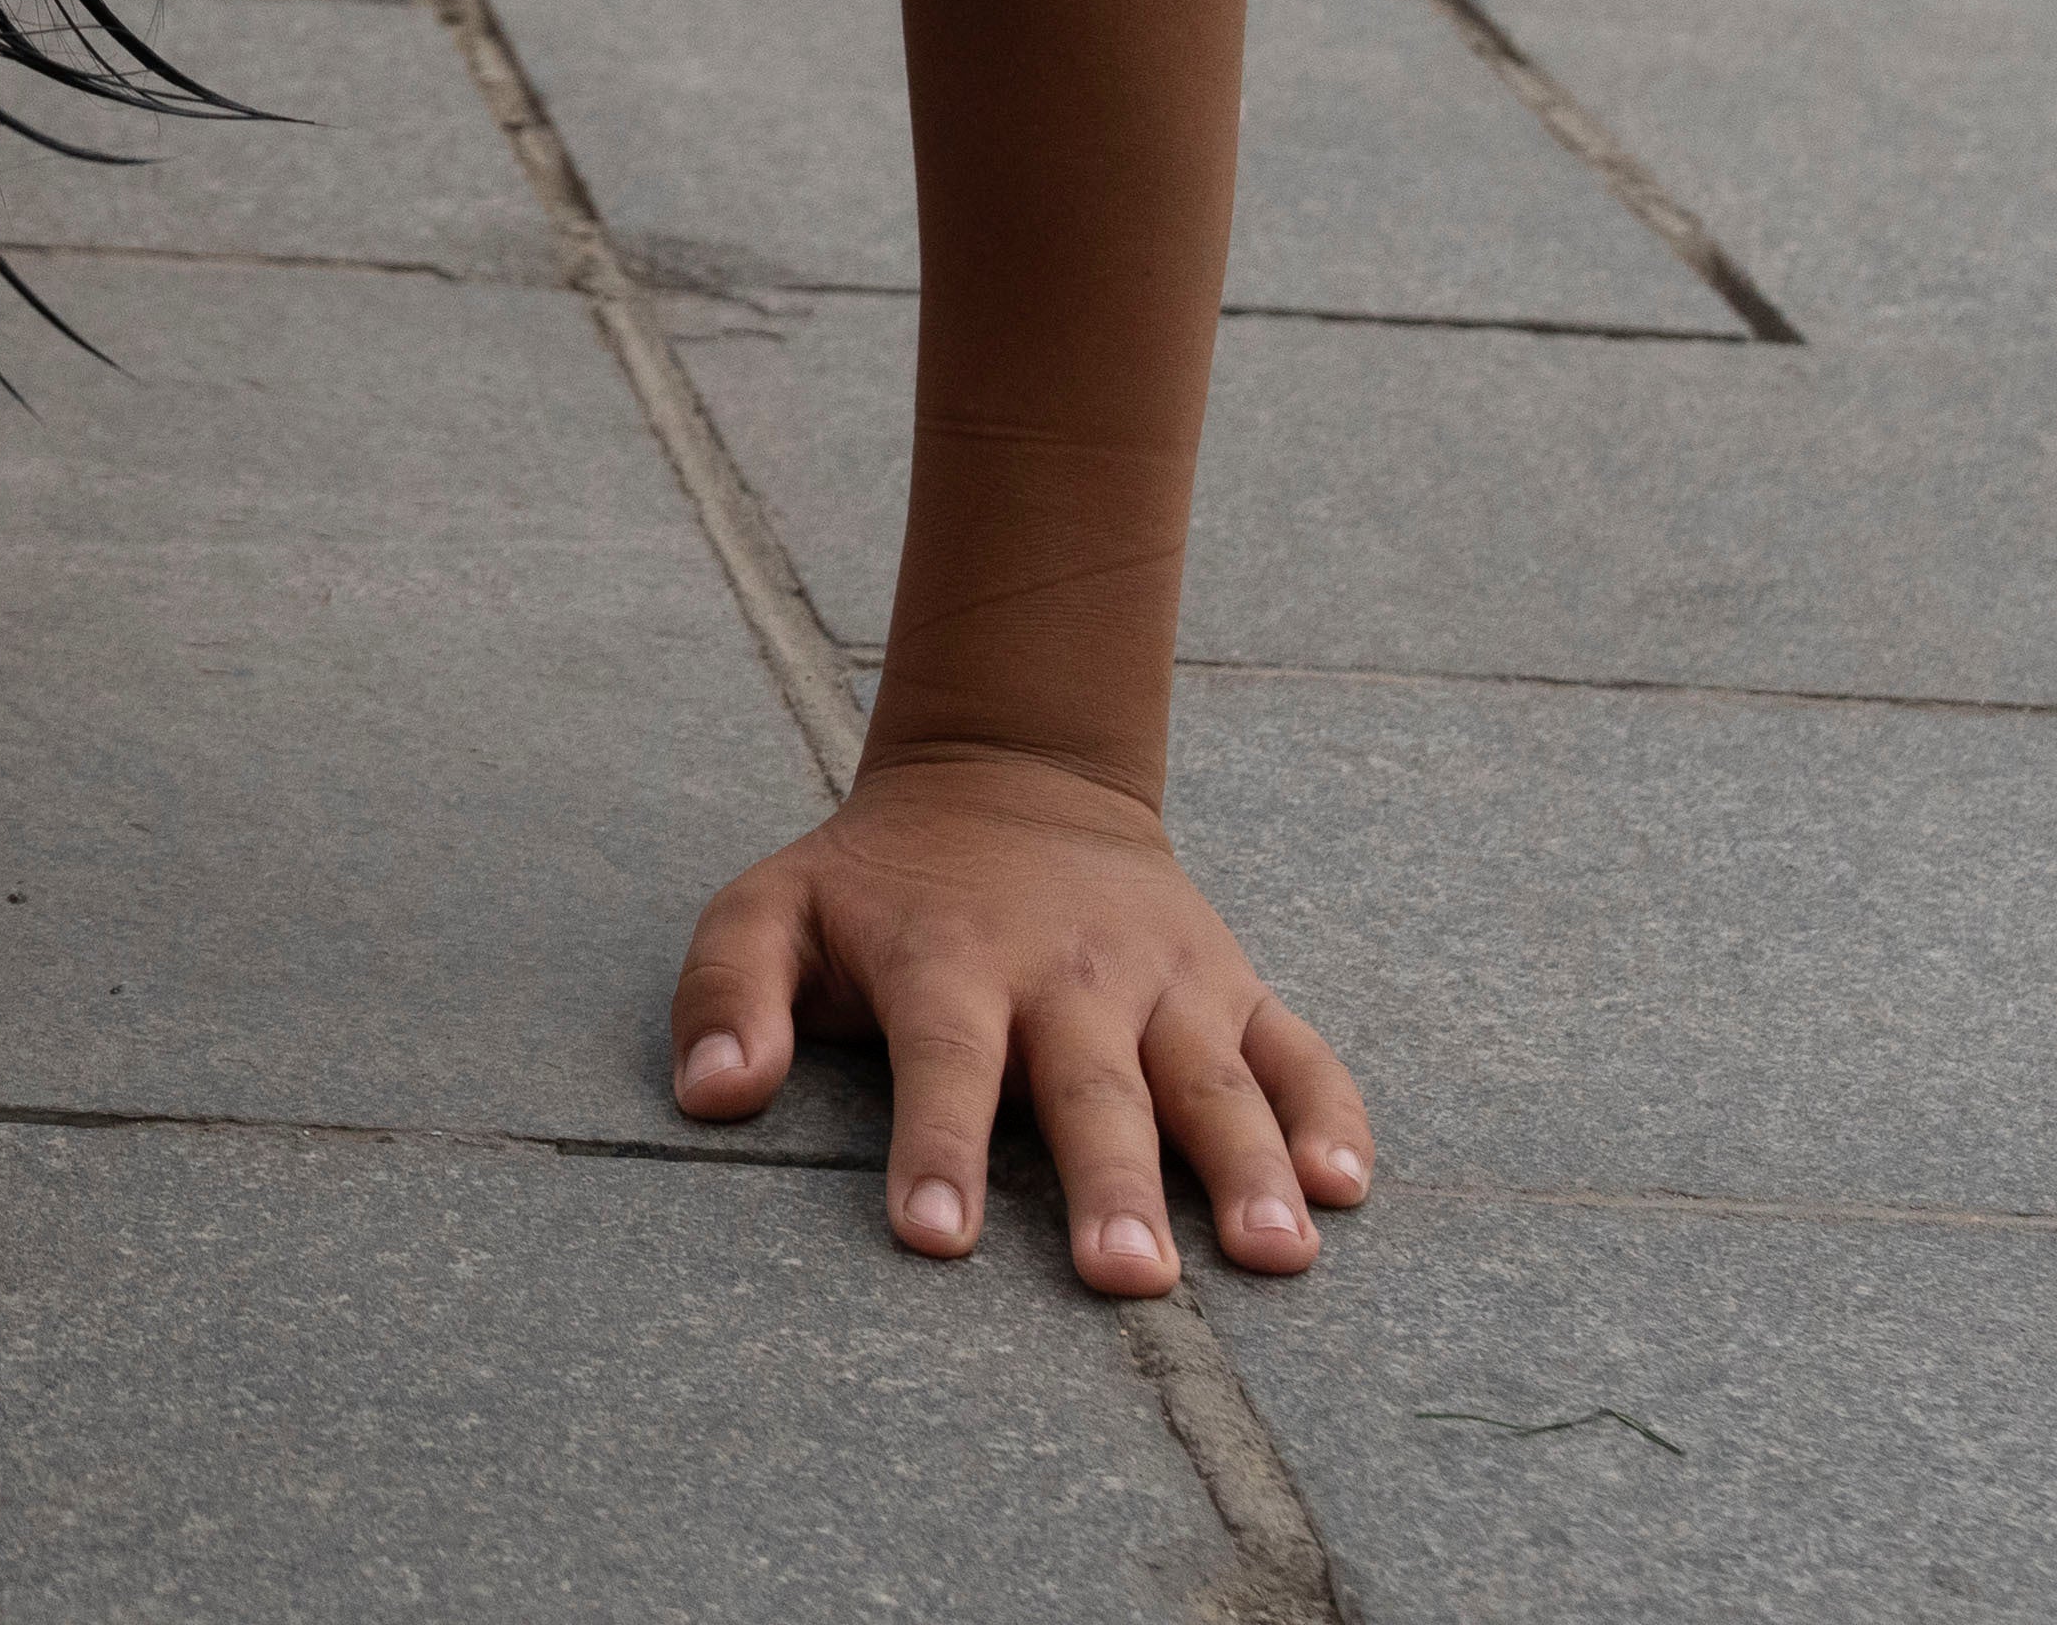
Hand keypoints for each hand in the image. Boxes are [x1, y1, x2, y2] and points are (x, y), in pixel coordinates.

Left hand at [666, 740, 1364, 1293]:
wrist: (1012, 776)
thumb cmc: (879, 882)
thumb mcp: (773, 906)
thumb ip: (726, 992)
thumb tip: (708, 1092)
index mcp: (950, 962)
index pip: (943, 1061)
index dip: (933, 1146)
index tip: (933, 1238)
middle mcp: (1067, 973)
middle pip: (1094, 1089)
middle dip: (1112, 1184)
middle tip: (1130, 1281)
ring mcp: (1164, 979)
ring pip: (1213, 1080)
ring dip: (1248, 1167)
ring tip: (1276, 1253)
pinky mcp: (1231, 986)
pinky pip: (1296, 1052)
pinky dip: (1331, 1114)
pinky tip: (1348, 1186)